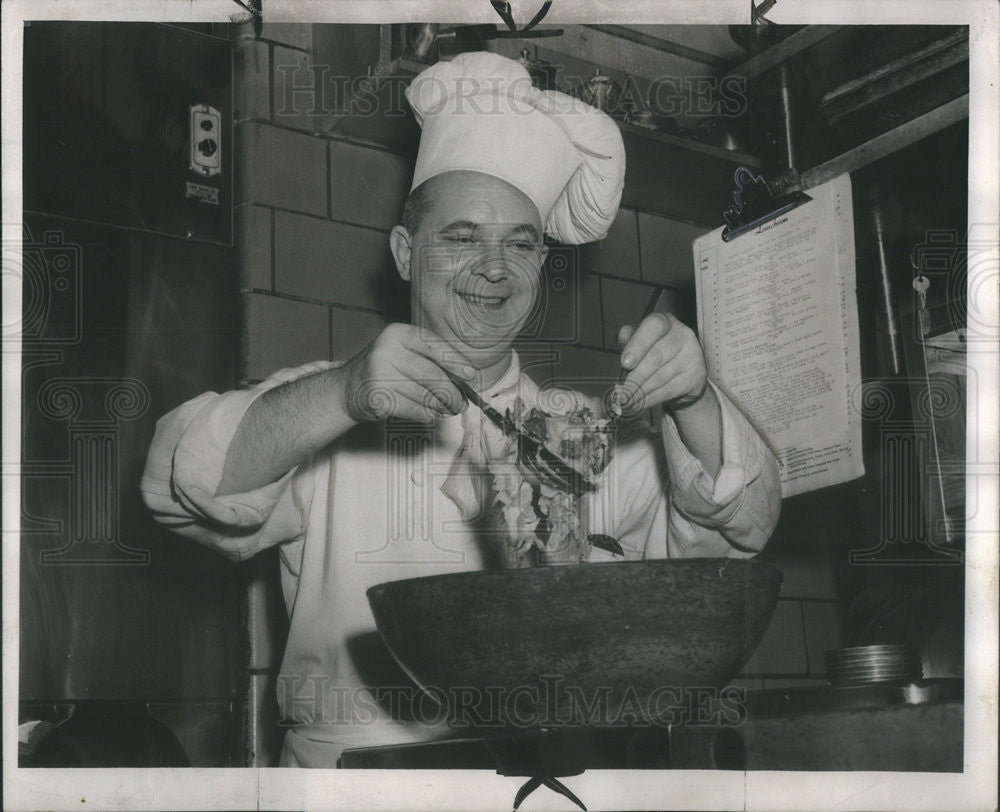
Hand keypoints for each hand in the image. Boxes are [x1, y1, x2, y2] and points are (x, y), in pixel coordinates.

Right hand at [340, 323, 474, 422]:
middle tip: (462, 402)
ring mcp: (379, 374)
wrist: (348, 390)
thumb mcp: (403, 353)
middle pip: (431, 373)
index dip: (454, 361)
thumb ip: (430, 359)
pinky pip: (414, 409)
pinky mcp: (378, 397)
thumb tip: (464, 378)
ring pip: (424, 394)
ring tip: (450, 409)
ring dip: (442, 406)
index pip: (433, 345)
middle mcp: (386, 350)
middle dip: (452, 391)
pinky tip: (431, 414)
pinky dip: (428, 414)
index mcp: (397, 333)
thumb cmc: (384, 370)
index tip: (470, 375)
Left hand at [616, 313, 708, 413]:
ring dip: (639, 392)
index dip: (638, 344)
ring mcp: (693, 355)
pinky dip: (650, 399)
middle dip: (634, 378)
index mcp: (665, 322)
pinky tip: (638, 404)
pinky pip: (669, 390)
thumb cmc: (654, 356)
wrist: (680, 378)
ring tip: (625, 400)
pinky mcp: (697, 376)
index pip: (653, 326)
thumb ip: (629, 339)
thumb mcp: (639, 344)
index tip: (625, 363)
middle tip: (621, 393)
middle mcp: (683, 334)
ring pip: (661, 376)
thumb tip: (622, 337)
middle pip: (656, 357)